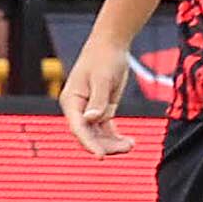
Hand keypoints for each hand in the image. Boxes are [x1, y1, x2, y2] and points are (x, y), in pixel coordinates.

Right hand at [62, 32, 135, 154]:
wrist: (111, 45)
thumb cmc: (104, 58)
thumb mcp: (103, 78)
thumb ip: (98, 100)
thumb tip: (90, 120)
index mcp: (71, 101)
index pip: (78, 128)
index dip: (89, 144)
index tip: (101, 156)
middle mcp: (77, 109)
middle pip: (88, 135)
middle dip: (105, 145)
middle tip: (127, 148)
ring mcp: (89, 111)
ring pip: (98, 135)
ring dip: (112, 143)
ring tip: (131, 145)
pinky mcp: (101, 110)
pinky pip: (106, 130)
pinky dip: (116, 137)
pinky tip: (129, 142)